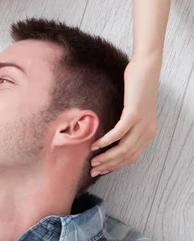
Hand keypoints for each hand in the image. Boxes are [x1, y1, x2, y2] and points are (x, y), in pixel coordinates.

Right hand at [90, 57, 159, 176]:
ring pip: (123, 148)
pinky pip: (119, 133)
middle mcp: (147, 132)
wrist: (146, 70)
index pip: (131, 157)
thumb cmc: (138, 87)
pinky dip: (106, 141)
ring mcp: (141, 124)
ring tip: (92, 160)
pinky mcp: (134, 115)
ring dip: (106, 157)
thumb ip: (128, 123)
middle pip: (127, 156)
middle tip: (93, 169)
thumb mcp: (135, 110)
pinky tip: (96, 145)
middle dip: (108, 165)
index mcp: (148, 133)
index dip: (115, 166)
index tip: (101, 169)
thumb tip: (113, 134)